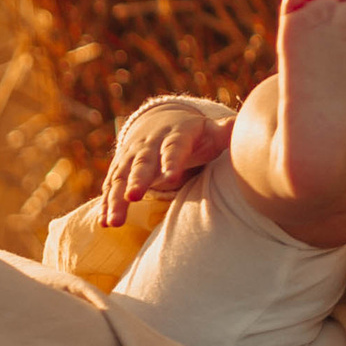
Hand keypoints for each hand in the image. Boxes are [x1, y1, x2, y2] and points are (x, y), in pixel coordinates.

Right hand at [99, 93, 230, 226]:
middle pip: (142, 162)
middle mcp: (149, 145)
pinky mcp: (119, 171)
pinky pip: (110, 188)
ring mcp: (131, 158)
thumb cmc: (193, 135)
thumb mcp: (209, 131)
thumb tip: (242, 127)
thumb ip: (225, 132)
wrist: (161, 122)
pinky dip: (105, 204)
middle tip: (134, 197)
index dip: (172, 161)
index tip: (171, 177)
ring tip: (113, 222)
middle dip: (137, 180)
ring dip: (116, 199)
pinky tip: (103, 223)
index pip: (174, 147)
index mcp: (175, 135)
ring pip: (121, 178)